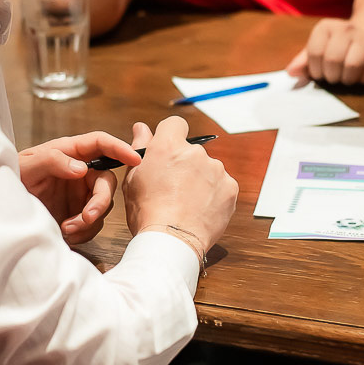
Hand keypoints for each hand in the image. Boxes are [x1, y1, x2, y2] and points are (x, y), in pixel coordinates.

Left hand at [18, 131, 141, 243]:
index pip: (100, 143)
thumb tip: (81, 168)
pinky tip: (64, 232)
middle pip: (106, 181)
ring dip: (88, 221)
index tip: (135, 158)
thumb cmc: (10, 179)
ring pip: (102, 206)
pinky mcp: (77, 215)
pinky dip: (83, 232)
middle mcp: (78, 172)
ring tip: (65, 228)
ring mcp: (79, 194)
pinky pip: (93, 224)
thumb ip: (52, 160)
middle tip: (87, 217)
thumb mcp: (26, 166)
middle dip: (100, 201)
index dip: (119, 148)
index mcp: (68, 152)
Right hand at [122, 116, 237, 255]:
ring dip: (200, 180)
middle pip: (191, 151)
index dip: (171, 136)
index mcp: (169, 146)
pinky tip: (199, 210)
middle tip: (172, 189)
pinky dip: (213, 195)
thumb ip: (140, 149)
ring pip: (208, 169)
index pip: (175, 124)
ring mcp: (216, 170)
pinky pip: (221, 186)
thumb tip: (141, 128)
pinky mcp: (230, 188)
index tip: (168, 152)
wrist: (171, 241)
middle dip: (184, 165)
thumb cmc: (147, 212)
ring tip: (186, 204)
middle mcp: (196, 153)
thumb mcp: (133, 179)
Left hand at [287, 18, 363, 85]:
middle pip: (333, 60)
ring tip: (347, 77)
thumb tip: (291, 72)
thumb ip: (303, 61)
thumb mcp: (319, 49)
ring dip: (348, 79)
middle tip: (334, 77)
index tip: (319, 73)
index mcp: (325, 27)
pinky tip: (362, 74)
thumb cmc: (338, 47)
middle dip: (331, 76)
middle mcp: (345, 29)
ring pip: (352, 66)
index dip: (316, 69)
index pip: (315, 52)